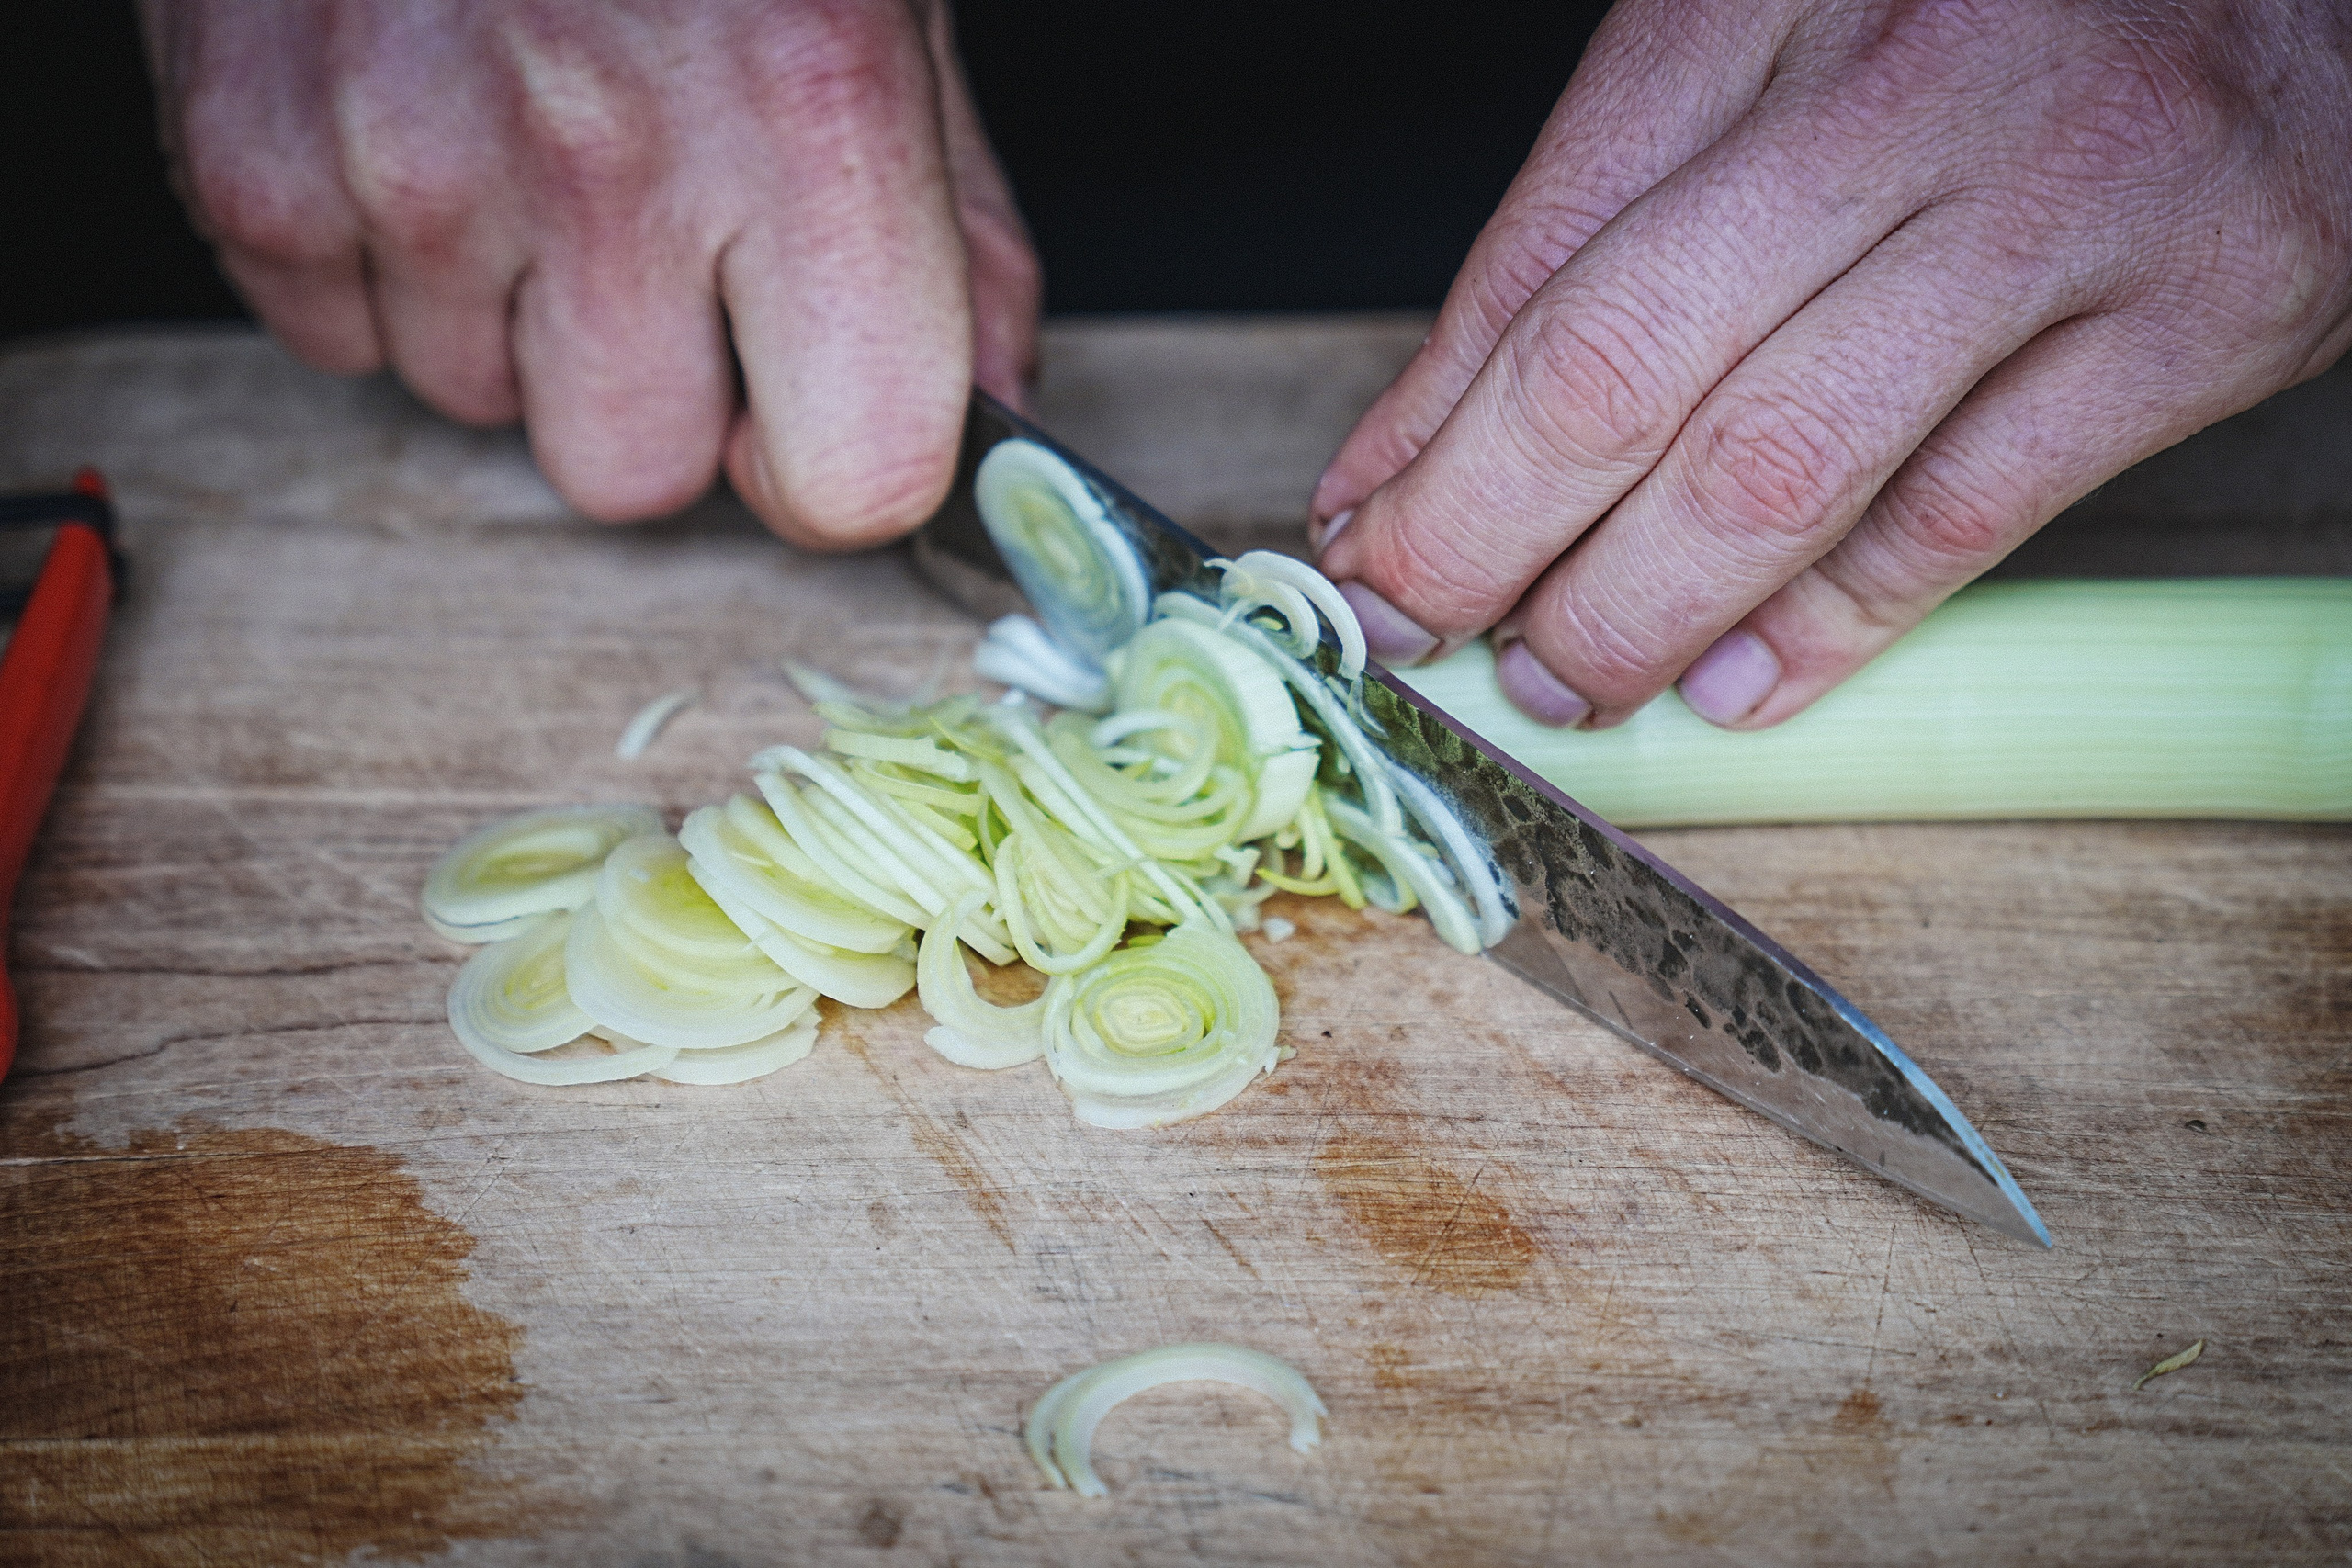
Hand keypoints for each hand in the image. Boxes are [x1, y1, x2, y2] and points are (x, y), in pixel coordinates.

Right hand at [139, 0, 1038, 546]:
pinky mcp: (253, 154)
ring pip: (476, 407)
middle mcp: (610, 160)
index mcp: (810, 118)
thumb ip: (952, 229)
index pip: (853, 477)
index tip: (814, 404)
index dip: (836, 458)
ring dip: (512, 316)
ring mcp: (412, 163)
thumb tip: (989, 407)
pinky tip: (425, 122)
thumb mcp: (888, 6)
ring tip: (527, 132)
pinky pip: (336, 339)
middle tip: (654, 239)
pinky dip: (379, 265)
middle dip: (656, 393)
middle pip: (635, 475)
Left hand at [1311, 0, 2351, 728]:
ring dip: (1630, 611)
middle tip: (1414, 629)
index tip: (1358, 531)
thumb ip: (1620, 212)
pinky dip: (1827, 629)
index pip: (1542, 247)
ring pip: (1778, 467)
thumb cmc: (2025, 4)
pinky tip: (1737, 687)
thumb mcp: (1790, 37)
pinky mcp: (2204, 314)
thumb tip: (1428, 437)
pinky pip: (1962, 516)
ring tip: (1555, 681)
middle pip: (1620, 363)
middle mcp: (1912, 84)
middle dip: (1479, 536)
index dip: (1424, 423)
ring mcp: (2068, 204)